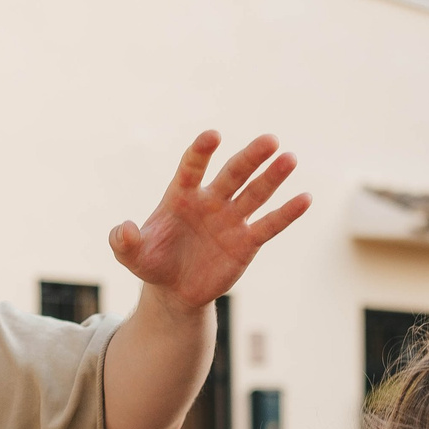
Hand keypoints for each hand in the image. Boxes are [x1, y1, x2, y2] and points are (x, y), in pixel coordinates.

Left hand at [108, 131, 310, 311]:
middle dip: (250, 157)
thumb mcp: (131, 255)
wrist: (175, 290)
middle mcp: (211, 201)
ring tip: (289, 159)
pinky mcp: (247, 242)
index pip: (192, 166)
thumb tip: (124, 229)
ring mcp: (231, 219)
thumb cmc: (152, 263)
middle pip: (233, 174)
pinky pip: (269, 225)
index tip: (212, 137)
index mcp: (181, 195)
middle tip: (269, 140)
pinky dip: (287, 213)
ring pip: (255, 193)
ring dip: (272, 177)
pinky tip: (305, 198)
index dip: (201, 152)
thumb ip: (123, 241)